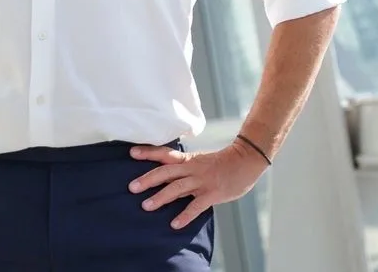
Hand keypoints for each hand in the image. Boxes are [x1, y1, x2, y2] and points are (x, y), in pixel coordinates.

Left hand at [128, 142, 267, 229]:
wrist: (246, 160)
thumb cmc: (222, 163)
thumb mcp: (200, 163)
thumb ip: (183, 172)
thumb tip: (163, 181)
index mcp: (189, 160)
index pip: (165, 154)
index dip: (149, 153)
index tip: (132, 153)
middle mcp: (193, 169)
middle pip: (166, 172)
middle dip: (148, 179)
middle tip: (132, 187)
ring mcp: (202, 181)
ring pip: (178, 187)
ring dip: (161, 197)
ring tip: (146, 206)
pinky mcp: (213, 193)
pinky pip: (196, 206)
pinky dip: (185, 215)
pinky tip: (175, 224)